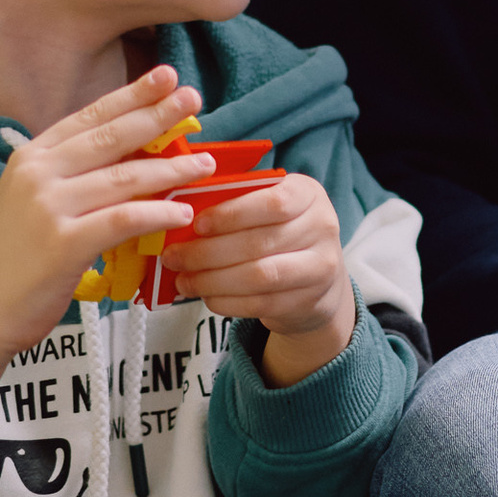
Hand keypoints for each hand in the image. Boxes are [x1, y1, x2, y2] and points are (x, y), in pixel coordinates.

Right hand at [0, 66, 207, 452]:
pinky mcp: (63, 243)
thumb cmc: (13, 259)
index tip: (166, 77)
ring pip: (124, 177)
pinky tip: (183, 213)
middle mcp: (38, 174)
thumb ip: (73, 176)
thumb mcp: (34, 202)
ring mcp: (48, 207)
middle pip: (111, 137)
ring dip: (171, 168)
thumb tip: (131, 155)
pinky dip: (158, 213)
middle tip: (193, 99)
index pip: (90, 117)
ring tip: (203, 163)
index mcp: (32, 158)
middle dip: (157, 115)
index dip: (132, 94)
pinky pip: (123, 220)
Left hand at [174, 172, 355, 388]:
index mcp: (308, 193)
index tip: (196, 224)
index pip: (273, 201)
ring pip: (259, 276)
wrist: (319, 277)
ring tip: (184, 280)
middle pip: (259, 242)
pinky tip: (206, 296)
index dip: (231, 214)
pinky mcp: (309, 300)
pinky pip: (261, 303)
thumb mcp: (267, 206)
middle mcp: (322, 227)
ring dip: (213, 280)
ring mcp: (320, 266)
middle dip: (208, 252)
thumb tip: (181, 210)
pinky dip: (227, 302)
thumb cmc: (279, 232)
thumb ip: (235, 201)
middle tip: (174, 257)